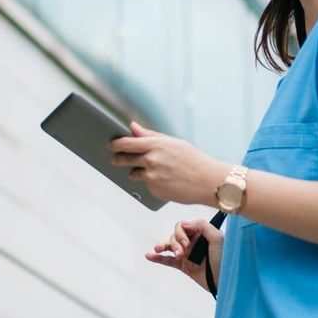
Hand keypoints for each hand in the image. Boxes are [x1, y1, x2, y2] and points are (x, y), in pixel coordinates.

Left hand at [107, 120, 227, 206]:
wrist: (207, 181)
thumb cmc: (193, 160)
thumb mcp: (173, 142)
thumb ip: (150, 135)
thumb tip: (133, 127)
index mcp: (155, 145)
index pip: (126, 143)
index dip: (115, 144)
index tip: (110, 145)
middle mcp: (151, 160)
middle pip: (123, 159)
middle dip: (119, 159)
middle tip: (118, 159)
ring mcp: (152, 177)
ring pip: (133, 174)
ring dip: (137, 172)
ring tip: (155, 171)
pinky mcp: (154, 190)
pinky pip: (146, 185)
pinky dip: (152, 183)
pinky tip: (166, 181)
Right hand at [146, 217, 224, 293]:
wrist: (225, 280)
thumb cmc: (225, 258)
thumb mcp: (217, 238)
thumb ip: (202, 225)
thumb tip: (184, 223)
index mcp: (201, 233)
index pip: (183, 226)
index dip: (181, 233)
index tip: (186, 242)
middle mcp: (193, 241)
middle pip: (175, 235)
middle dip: (175, 242)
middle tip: (182, 252)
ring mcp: (187, 254)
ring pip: (169, 246)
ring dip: (163, 246)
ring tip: (159, 250)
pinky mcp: (184, 266)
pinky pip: (168, 260)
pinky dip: (158, 258)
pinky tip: (149, 256)